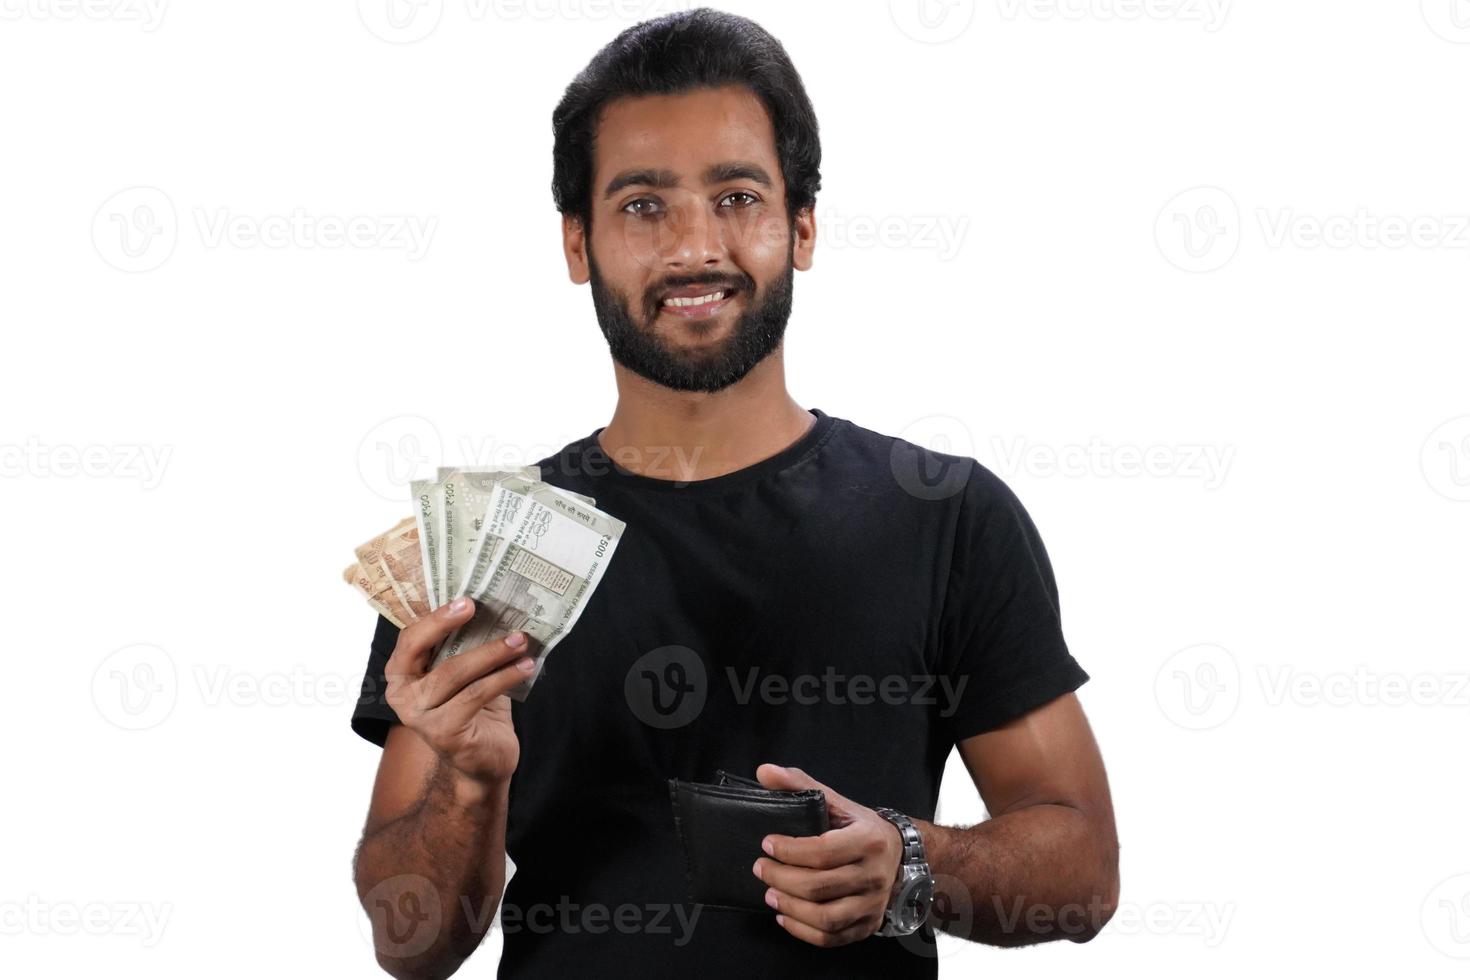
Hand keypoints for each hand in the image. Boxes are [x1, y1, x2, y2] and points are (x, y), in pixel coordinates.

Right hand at [383, 596, 537, 787]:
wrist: (484, 761)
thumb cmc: (474, 709)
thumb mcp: (466, 673)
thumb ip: (466, 646)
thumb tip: (496, 608)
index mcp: (401, 674)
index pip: (410, 638)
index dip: (436, 617)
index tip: (466, 601)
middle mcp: (402, 695)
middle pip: (425, 651)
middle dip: (456, 626)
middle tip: (487, 610)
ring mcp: (420, 717)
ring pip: (455, 672)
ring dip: (493, 652)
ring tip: (521, 641)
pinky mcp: (443, 733)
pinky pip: (476, 695)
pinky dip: (504, 677)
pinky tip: (526, 667)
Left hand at [750, 764, 904, 946]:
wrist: (900, 855)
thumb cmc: (861, 828)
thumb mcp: (837, 801)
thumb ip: (800, 784)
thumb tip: (764, 772)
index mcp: (868, 840)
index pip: (822, 851)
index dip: (789, 851)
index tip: (767, 844)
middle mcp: (873, 875)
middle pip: (819, 886)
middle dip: (781, 879)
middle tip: (760, 869)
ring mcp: (872, 904)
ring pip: (825, 918)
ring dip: (790, 907)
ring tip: (769, 894)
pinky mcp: (866, 925)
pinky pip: (831, 938)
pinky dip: (802, 931)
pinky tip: (784, 916)